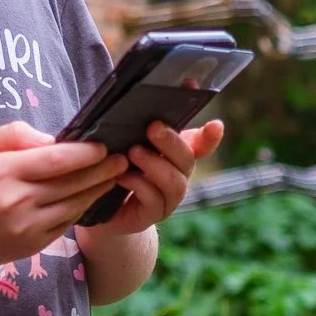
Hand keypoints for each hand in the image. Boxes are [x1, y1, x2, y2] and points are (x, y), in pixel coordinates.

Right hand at [0, 122, 125, 271]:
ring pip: (74, 205)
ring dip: (98, 190)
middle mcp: (16, 202)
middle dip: (102, 170)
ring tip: (115, 175)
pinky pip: (67, 223)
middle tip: (123, 158)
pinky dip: (82, 208)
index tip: (103, 145)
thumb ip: (15, 135)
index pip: (55, 160)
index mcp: (2, 173)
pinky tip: (92, 195)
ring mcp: (26, 227)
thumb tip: (53, 139)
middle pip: (71, 183)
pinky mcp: (33, 245)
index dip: (85, 152)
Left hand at [75, 119, 223, 240]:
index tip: (216, 125)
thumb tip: (143, 100)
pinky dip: (138, 184)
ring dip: (154, 164)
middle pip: (187, 159)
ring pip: (174, 182)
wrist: (99, 207)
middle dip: (171, 142)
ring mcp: (168, 199)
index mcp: (174, 155)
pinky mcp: (152, 215)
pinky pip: (153, 199)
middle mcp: (177, 176)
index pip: (201, 145)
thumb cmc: (116, 167)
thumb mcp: (126, 143)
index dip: (210, 137)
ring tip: (133, 152)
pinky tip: (121, 176)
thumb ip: (141, 130)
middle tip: (152, 128)